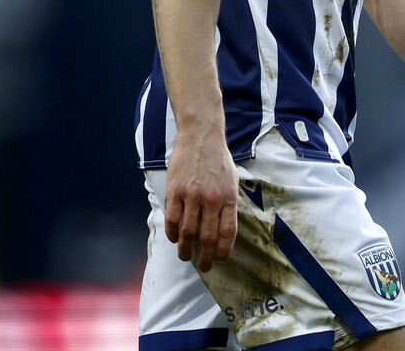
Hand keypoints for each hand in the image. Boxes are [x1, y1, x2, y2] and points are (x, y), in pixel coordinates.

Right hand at [163, 126, 238, 271]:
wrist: (201, 136)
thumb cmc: (218, 159)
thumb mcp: (232, 180)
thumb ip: (229, 203)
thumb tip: (224, 228)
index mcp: (229, 197)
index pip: (228, 232)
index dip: (223, 251)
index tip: (220, 261)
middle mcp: (212, 199)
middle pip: (207, 237)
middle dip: (205, 257)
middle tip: (203, 267)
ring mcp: (192, 196)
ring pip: (187, 232)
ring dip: (186, 249)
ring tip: (186, 256)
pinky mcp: (175, 191)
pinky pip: (172, 219)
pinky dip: (172, 233)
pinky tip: (173, 238)